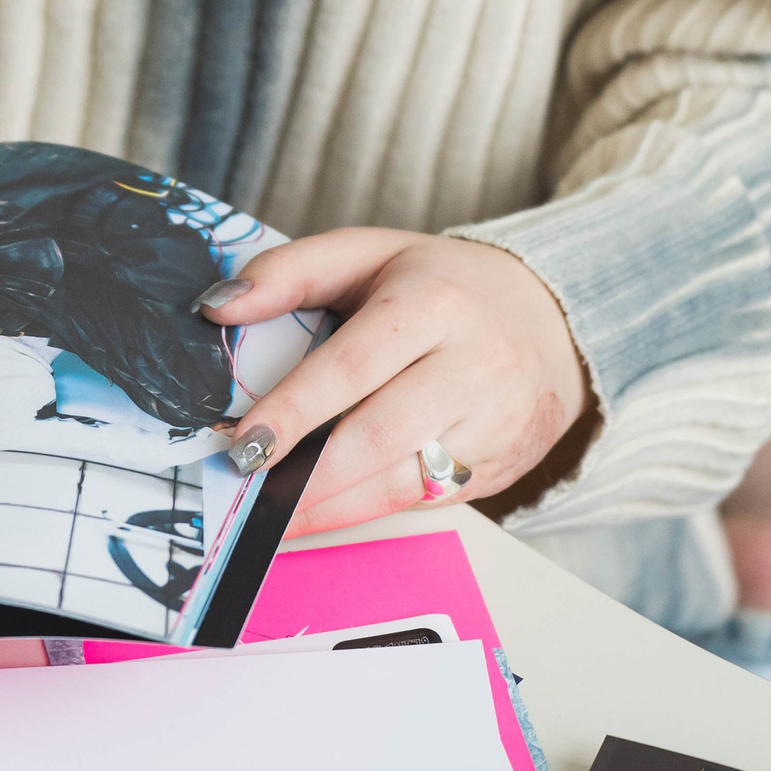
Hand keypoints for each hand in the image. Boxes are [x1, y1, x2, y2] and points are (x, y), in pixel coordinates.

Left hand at [202, 228, 591, 531]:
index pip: (353, 364)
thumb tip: (217, 305)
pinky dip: (369, 512)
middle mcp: (472, 365)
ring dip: (331, 507)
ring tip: (274, 517)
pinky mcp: (502, 467)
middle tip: (250, 493)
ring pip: (404, 480)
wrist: (553, 318)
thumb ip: (290, 272)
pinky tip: (324, 514)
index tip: (243, 442)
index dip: (295, 409)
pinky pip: (426, 501)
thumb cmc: (443, 285)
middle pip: (380, 434)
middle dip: (309, 474)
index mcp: (432, 302)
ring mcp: (495, 423)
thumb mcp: (370, 253)